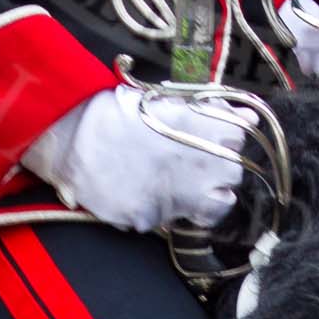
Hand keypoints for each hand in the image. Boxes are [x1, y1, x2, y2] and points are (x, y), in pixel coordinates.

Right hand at [22, 84, 249, 233]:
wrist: (67, 139)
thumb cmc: (112, 114)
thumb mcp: (160, 99)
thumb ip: (208, 109)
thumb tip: (250, 118)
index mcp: (192, 123)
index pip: (240, 135)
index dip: (232, 137)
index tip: (221, 138)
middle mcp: (188, 159)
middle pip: (234, 171)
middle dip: (223, 167)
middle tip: (201, 162)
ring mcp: (171, 192)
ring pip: (219, 203)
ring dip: (210, 194)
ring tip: (186, 183)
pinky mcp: (150, 216)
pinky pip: (176, 219)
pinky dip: (172, 211)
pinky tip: (157, 195)